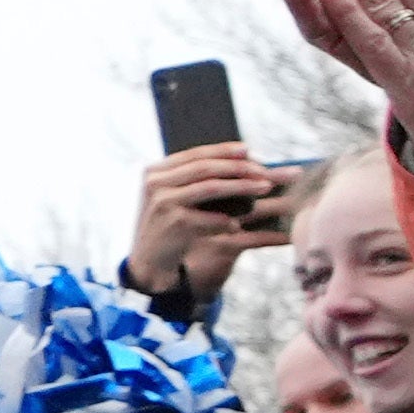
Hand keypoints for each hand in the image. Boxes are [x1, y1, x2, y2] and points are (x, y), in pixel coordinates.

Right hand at [125, 146, 299, 312]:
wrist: (148, 263)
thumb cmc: (168, 228)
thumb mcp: (172, 199)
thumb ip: (193, 181)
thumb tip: (240, 163)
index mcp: (156, 171)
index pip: (194, 154)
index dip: (223, 150)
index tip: (248, 149)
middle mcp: (156, 183)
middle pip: (205, 167)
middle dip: (239, 167)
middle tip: (265, 170)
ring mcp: (163, 203)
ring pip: (210, 187)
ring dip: (241, 186)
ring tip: (265, 187)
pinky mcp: (174, 224)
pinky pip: (210, 218)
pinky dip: (227, 220)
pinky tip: (238, 226)